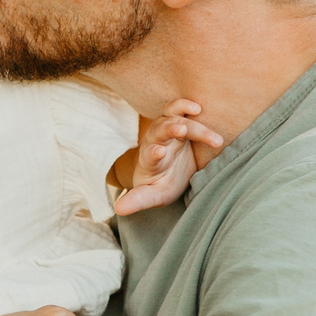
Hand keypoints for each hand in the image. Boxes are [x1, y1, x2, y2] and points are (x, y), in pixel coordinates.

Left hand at [113, 100, 225, 215]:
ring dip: (183, 116)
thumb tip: (118, 209)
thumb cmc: (159, 185)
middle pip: (160, 131)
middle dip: (169, 128)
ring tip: (196, 113)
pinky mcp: (177, 121)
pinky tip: (197, 108)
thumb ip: (138, 200)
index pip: (148, 155)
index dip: (153, 153)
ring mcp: (166, 129)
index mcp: (149, 161)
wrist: (166, 171)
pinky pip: (179, 110)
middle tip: (181, 129)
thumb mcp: (151, 196)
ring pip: (171, 118)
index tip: (159, 152)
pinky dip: (185, 106)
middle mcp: (155, 141)